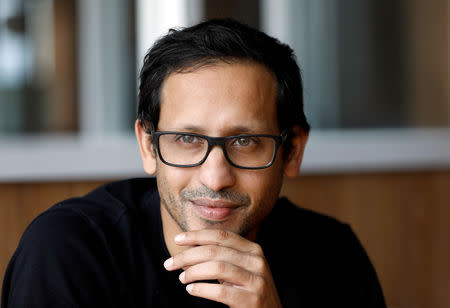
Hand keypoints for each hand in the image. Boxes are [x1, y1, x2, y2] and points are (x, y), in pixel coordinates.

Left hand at [163, 229, 281, 307]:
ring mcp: (256, 281)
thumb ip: (221, 256)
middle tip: (169, 264)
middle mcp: (257, 261)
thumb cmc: (248, 290)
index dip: (197, 235)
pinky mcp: (252, 300)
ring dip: (193, 272)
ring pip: (217, 268)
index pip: (221, 235)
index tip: (177, 240)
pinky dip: (202, 289)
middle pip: (215, 250)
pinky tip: (191, 290)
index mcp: (253, 249)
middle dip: (187, 256)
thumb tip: (189, 246)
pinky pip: (221, 292)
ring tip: (181, 278)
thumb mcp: (239, 268)